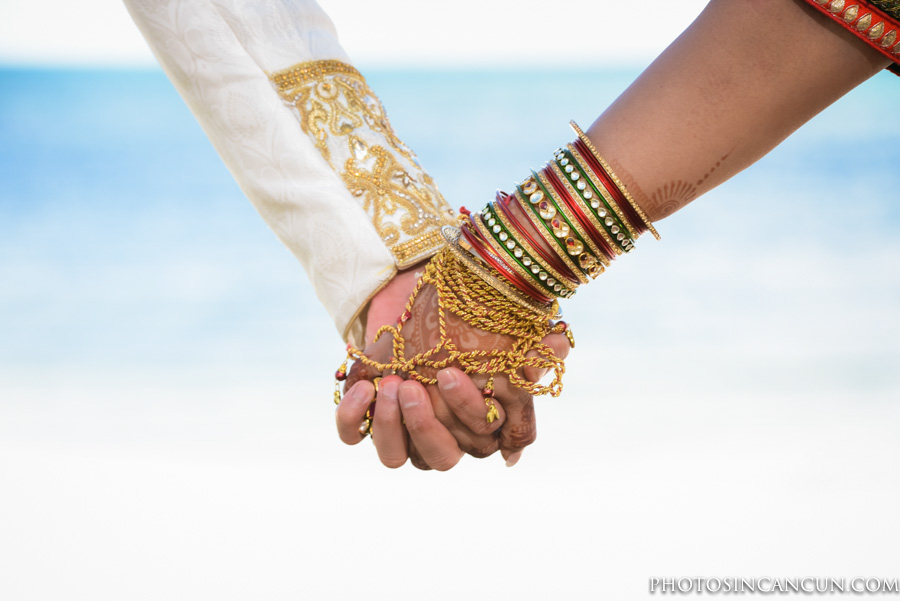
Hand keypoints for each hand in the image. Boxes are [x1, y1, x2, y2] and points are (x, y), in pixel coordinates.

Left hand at [335, 260, 570, 469]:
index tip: (451, 374)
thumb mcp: (503, 325)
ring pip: (396, 458)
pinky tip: (364, 387)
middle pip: (440, 460)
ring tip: (390, 383)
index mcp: (480, 422)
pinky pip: (352, 434)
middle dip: (426, 425)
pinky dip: (353, 418)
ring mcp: (402, 427)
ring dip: (391, 426)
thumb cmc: (467, 313)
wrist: (413, 288)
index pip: (483, 443)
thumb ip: (532, 341)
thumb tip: (558, 347)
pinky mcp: (366, 412)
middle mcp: (443, 434)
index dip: (468, 415)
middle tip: (413, 384)